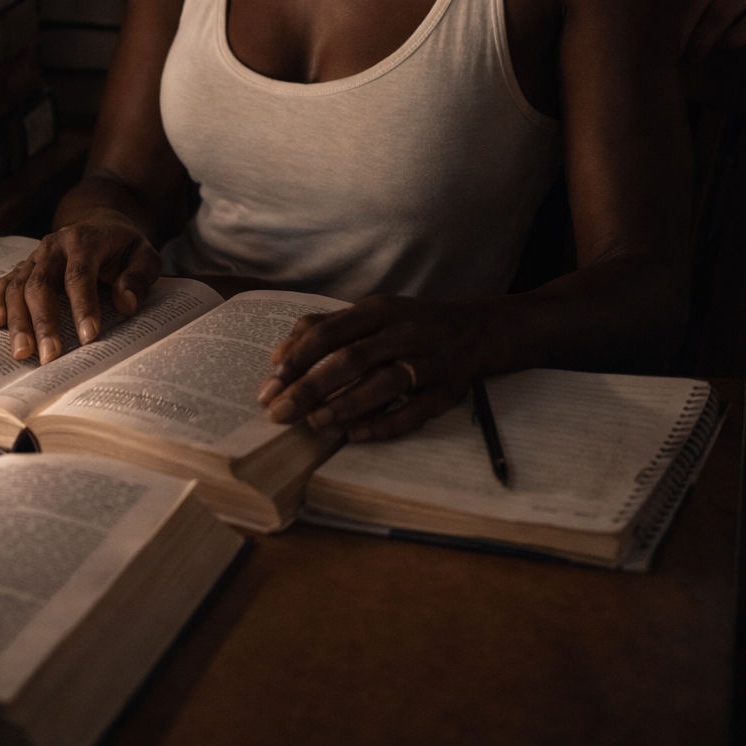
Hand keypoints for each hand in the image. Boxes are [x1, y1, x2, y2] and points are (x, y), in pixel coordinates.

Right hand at [0, 216, 161, 362]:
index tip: (89, 337)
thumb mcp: (145, 253)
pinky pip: (4, 283)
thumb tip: (125, 303)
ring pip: (18, 287)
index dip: (83, 306)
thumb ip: (139, 276)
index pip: (79, 275)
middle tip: (50, 357)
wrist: (99, 223)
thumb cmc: (124, 246)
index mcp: (84, 239)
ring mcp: (35, 257)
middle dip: (44, 323)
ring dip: (18, 322)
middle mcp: (53, 246)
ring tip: (22, 353)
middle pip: (41, 284)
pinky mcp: (24, 267)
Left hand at [256, 295, 490, 441]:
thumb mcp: (371, 314)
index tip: (269, 385)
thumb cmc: (408, 324)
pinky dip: (385, 423)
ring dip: (346, 404)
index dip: (297, 359)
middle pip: (352, 359)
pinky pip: (416, 411)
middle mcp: (404, 332)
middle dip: (311, 387)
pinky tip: (355, 435)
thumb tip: (278, 355)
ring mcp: (429, 361)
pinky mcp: (448, 389)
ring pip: (385, 383)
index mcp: (380, 310)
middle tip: (278, 412)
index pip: (330, 332)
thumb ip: (325, 328)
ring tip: (313, 423)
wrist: (476, 330)